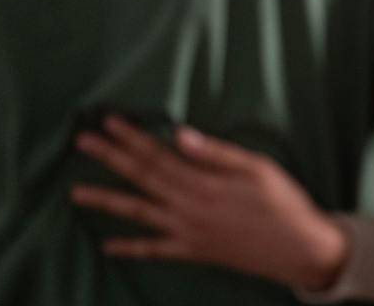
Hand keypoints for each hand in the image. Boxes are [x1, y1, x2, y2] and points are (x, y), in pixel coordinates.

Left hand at [70, 115, 344, 291]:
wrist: (297, 250)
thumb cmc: (283, 202)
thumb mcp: (258, 168)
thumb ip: (217, 154)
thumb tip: (180, 134)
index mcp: (205, 184)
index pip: (159, 155)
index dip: (132, 138)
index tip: (110, 122)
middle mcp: (188, 208)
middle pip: (142, 178)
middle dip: (111, 158)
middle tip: (83, 142)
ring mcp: (187, 232)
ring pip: (138, 214)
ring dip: (107, 201)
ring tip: (76, 193)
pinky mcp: (192, 251)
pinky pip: (155, 250)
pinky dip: (130, 248)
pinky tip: (108, 246)